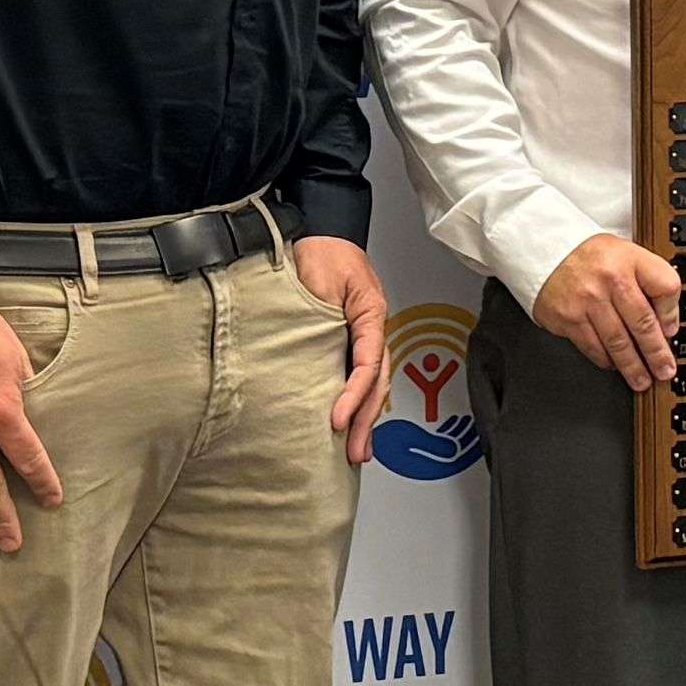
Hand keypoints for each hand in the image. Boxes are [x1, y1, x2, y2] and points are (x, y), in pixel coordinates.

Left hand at [292, 232, 392, 460]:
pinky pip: (362, 376)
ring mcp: (367, 337)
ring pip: (373, 385)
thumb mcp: (322, 282)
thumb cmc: (323, 252)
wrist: (324, 233)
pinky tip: (354, 425)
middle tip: (353, 452)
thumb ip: (320, 318)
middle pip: (376, 383)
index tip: (336, 418)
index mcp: (372, 315)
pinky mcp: (353, 342)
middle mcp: (375, 330)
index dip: (353, 395)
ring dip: (366, 419)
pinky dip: (359, 402)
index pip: (368, 364)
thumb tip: (310, 357)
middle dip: (365, 420)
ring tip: (358, 452)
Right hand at [533, 231, 682, 391]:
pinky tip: (614, 365)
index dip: (671, 314)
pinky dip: (606, 360)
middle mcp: (610, 279)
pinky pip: (593, 346)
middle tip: (664, 370)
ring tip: (641, 379)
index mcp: (630, 259)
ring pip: (618, 341)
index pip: (665, 287)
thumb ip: (648, 280)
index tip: (671, 332)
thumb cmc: (590, 257)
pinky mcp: (568, 317)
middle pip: (643, 322)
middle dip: (657, 353)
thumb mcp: (626, 253)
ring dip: (633, 366)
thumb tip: (665, 321)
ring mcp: (588, 300)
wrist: (545, 250)